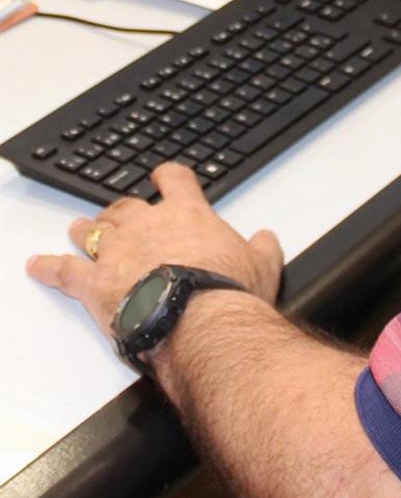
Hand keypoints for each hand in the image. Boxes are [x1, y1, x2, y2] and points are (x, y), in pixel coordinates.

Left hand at [26, 163, 282, 344]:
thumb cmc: (230, 293)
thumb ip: (263, 247)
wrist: (201, 322)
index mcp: (188, 215)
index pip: (175, 180)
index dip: (167, 176)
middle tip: (117, 213)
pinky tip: (38, 265)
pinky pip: (64, 271)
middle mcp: (147, 226)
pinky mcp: (94, 284)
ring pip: (93, 233)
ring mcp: (117, 253)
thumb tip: (266, 238)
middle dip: (120, 209)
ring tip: (78, 229)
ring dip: (85, 230)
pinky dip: (49, 267)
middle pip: (126, 207)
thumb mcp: (262, 265)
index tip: (162, 175)